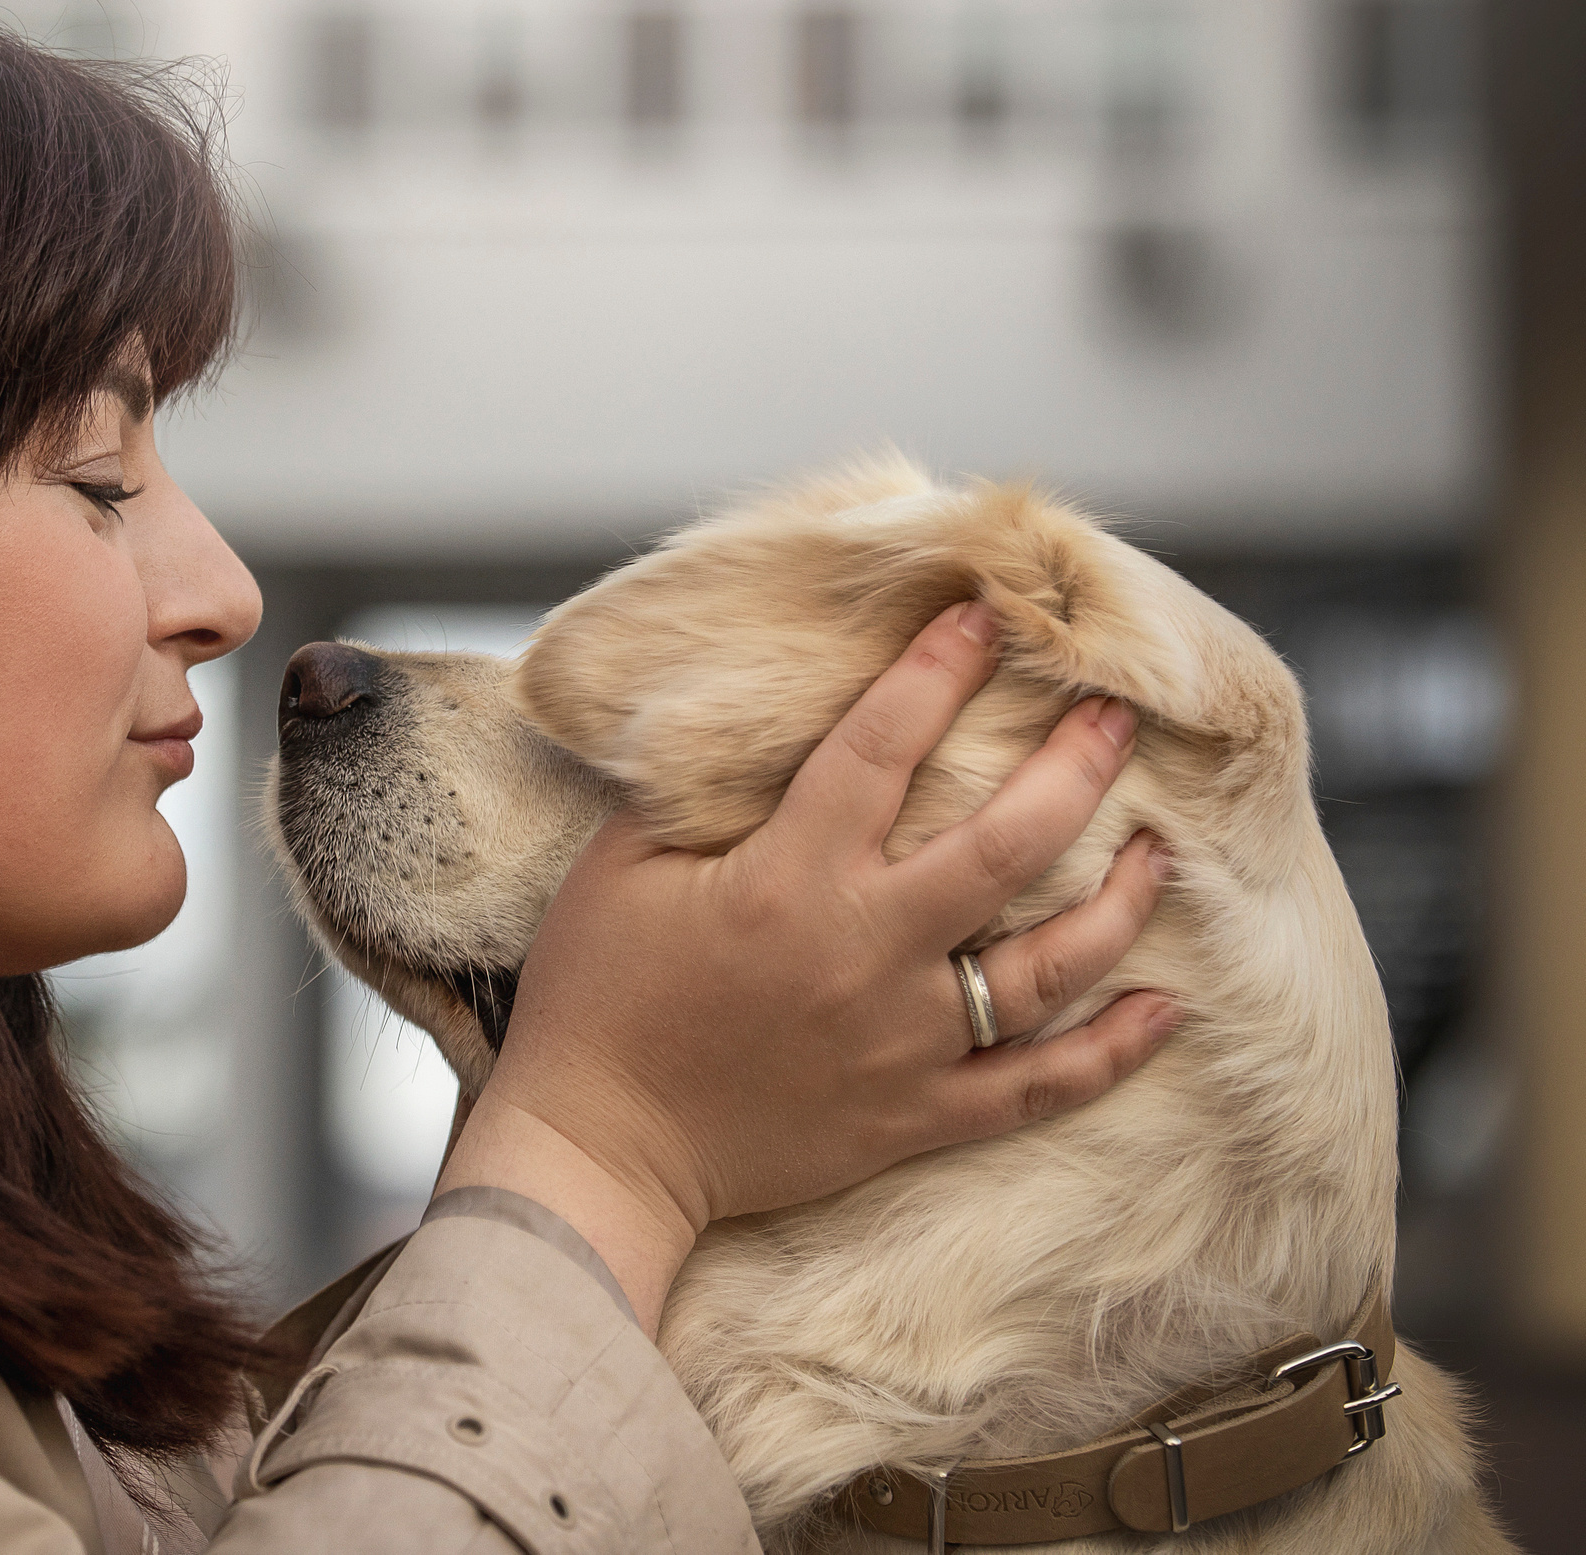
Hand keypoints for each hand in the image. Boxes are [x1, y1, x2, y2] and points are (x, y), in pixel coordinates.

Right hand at [436, 601, 1176, 1333]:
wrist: (597, 1146)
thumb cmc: (596, 996)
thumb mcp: (616, 868)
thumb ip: (685, 791)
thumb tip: (749, 722)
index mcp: (789, 879)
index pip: (882, 748)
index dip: (937, 672)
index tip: (981, 616)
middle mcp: (866, 952)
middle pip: (1007, 846)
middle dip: (1075, 768)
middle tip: (1115, 713)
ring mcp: (904, 1041)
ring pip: (1050, 968)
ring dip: (1119, 901)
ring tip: (1159, 848)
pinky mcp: (915, 1116)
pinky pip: (1038, 1088)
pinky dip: (1111, 1052)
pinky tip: (1165, 1007)